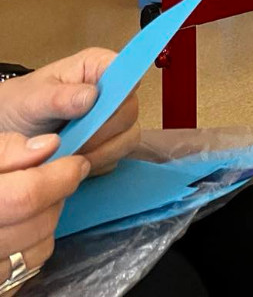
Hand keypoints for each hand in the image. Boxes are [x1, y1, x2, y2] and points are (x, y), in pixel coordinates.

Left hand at [0, 50, 139, 176]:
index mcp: (96, 67)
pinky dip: (98, 164)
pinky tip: (76, 161)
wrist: (8, 130)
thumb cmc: (20, 106)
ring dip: (101, 151)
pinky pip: (118, 157)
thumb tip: (91, 96)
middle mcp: (110, 91)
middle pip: (130, 110)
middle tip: (74, 140)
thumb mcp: (31, 99)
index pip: (127, 72)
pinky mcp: (110, 143)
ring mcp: (113, 118)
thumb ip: (59, 97)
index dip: (119, 92)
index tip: (97, 112)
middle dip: (102, 131)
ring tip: (71, 152)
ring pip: (128, 137)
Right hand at [0, 132, 87, 284]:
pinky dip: (32, 249)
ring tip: (32, 204)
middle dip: (56, 197)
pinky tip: (20, 230)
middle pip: (37, 224)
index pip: (25, 196)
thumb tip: (49, 146)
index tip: (78, 164)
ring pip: (38, 250)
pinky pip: (26, 273)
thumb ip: (8, 148)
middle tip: (53, 180)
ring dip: (46, 223)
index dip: (60, 177)